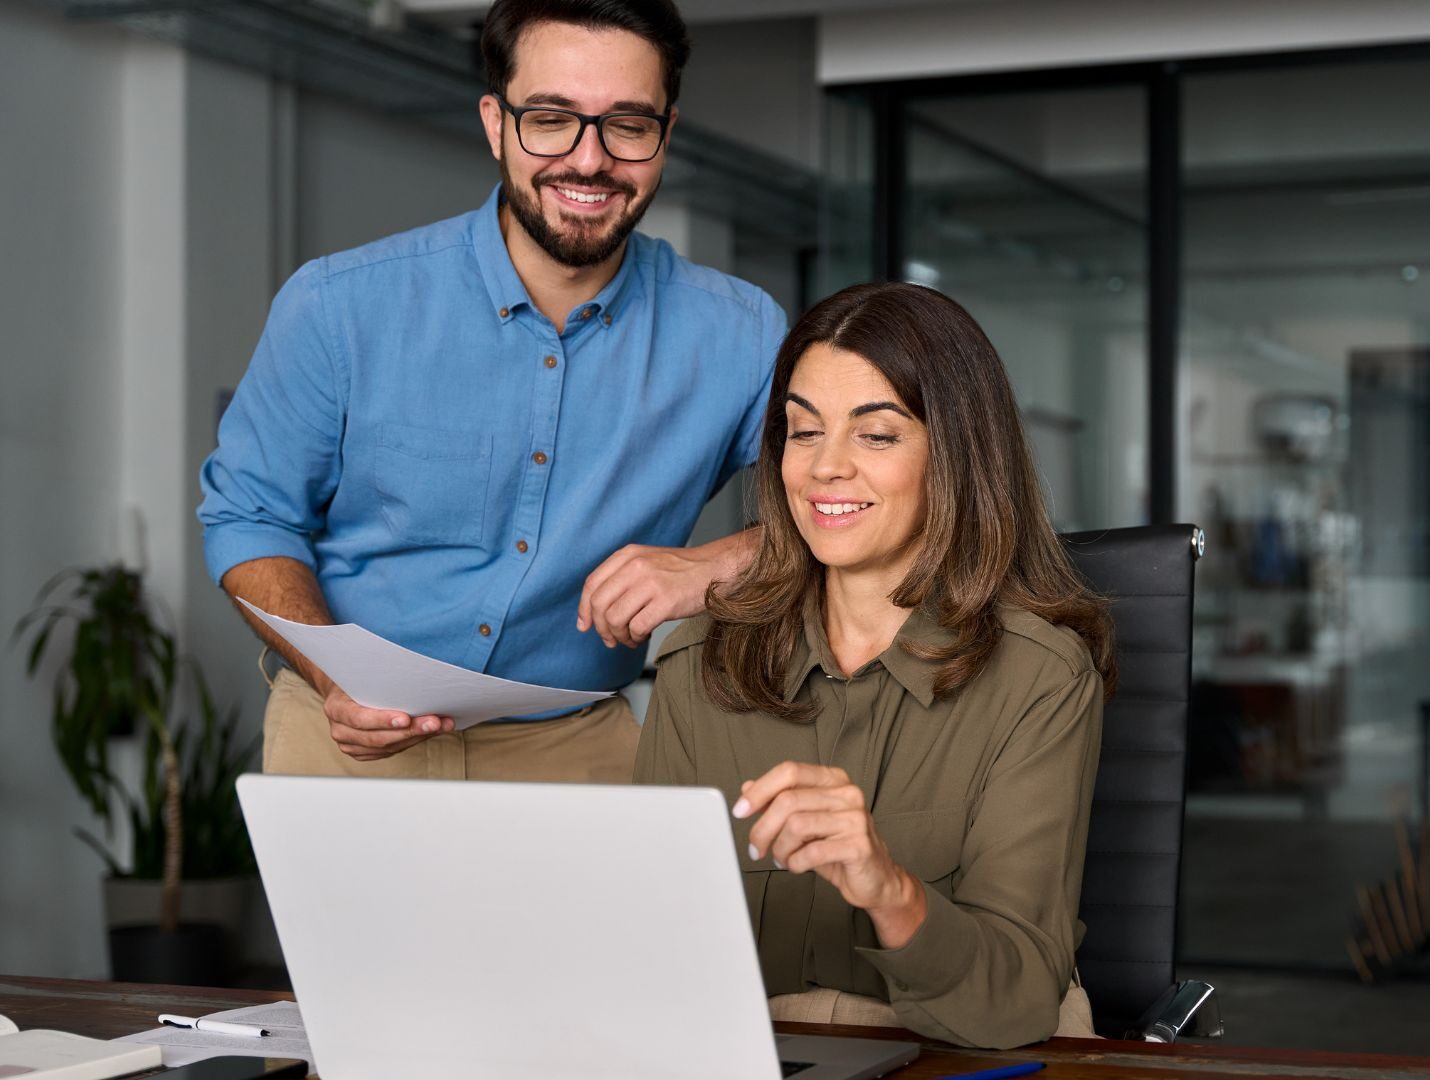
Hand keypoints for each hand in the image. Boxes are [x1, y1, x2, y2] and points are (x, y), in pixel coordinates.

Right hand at [321, 683, 454, 760]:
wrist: (346, 693)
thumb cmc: (358, 681)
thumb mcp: (362, 675)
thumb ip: (379, 681)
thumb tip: (414, 678)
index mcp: (336, 709)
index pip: (359, 718)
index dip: (382, 720)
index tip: (405, 718)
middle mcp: (341, 731)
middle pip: (379, 737)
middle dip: (410, 730)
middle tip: (433, 722)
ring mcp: (352, 745)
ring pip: (389, 747)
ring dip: (418, 737)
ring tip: (441, 725)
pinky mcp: (365, 753)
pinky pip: (393, 751)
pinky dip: (414, 741)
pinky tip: (430, 732)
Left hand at [576, 541, 728, 647]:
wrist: (714, 569)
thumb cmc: (680, 571)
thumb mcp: (646, 561)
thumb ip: (620, 578)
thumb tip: (592, 612)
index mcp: (628, 555)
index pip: (592, 584)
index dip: (584, 609)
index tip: (585, 625)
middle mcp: (635, 566)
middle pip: (599, 605)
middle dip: (602, 629)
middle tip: (611, 639)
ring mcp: (651, 583)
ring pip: (615, 619)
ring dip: (619, 636)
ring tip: (630, 638)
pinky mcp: (666, 601)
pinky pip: (637, 627)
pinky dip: (636, 638)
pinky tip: (643, 636)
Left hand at [734, 761, 926, 948]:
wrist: (876, 878)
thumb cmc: (838, 846)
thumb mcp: (805, 820)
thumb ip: (779, 802)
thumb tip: (747, 789)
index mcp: (833, 779)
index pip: (789, 771)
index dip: (760, 790)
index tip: (740, 810)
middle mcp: (847, 793)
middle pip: (788, 801)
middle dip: (763, 829)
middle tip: (756, 848)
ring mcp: (856, 818)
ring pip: (797, 826)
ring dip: (780, 848)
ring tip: (782, 859)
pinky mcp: (859, 845)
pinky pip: (812, 852)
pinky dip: (796, 862)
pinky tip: (797, 866)